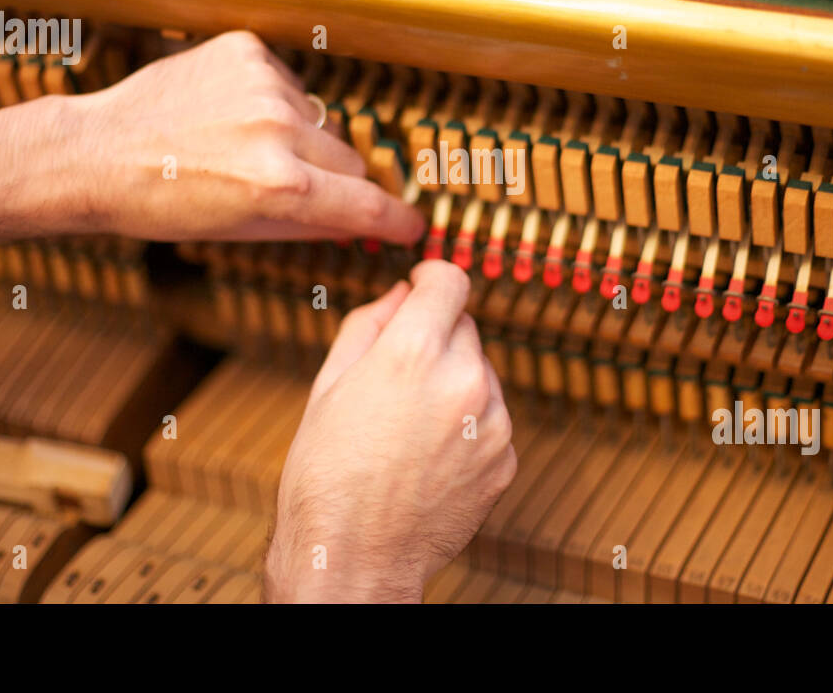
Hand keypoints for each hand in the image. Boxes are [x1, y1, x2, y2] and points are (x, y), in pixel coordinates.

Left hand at [67, 30, 424, 243]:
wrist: (98, 152)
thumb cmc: (161, 202)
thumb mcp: (239, 230)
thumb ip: (310, 225)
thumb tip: (358, 223)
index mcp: (278, 186)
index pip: (365, 204)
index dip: (395, 220)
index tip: (411, 226)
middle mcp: (277, 131)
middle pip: (349, 161)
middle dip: (335, 180)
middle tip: (293, 188)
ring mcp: (262, 85)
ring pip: (320, 121)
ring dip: (301, 138)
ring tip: (246, 148)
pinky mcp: (246, 52)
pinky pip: (290, 84)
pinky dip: (274, 102)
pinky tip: (233, 115)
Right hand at [264, 261, 516, 602]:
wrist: (354, 557)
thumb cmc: (327, 475)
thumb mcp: (329, 384)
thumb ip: (369, 323)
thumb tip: (400, 293)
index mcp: (413, 352)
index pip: (449, 280)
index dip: (432, 276)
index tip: (423, 284)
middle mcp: (463, 380)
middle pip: (464, 327)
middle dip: (436, 338)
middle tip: (398, 378)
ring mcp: (492, 422)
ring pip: (481, 373)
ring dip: (455, 382)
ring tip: (409, 427)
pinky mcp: (505, 458)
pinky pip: (492, 419)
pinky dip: (469, 426)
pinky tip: (430, 456)